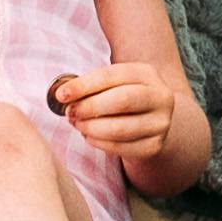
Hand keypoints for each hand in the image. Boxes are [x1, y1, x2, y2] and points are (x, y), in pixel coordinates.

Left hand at [50, 60, 197, 175]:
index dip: (84, 85)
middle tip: (70, 113)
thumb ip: (92, 85)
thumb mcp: (113, 84)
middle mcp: (160, 97)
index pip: (112, 76)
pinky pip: (121, 147)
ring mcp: (160, 123)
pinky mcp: (153, 146)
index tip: (61, 95)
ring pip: (120, 128)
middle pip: (121, 100)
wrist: (150, 123)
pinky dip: (99, 142)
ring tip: (78, 124)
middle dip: (89, 107)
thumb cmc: (122, 98)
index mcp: (147, 73)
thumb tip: (64, 94)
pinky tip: (89, 136)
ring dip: (91, 127)